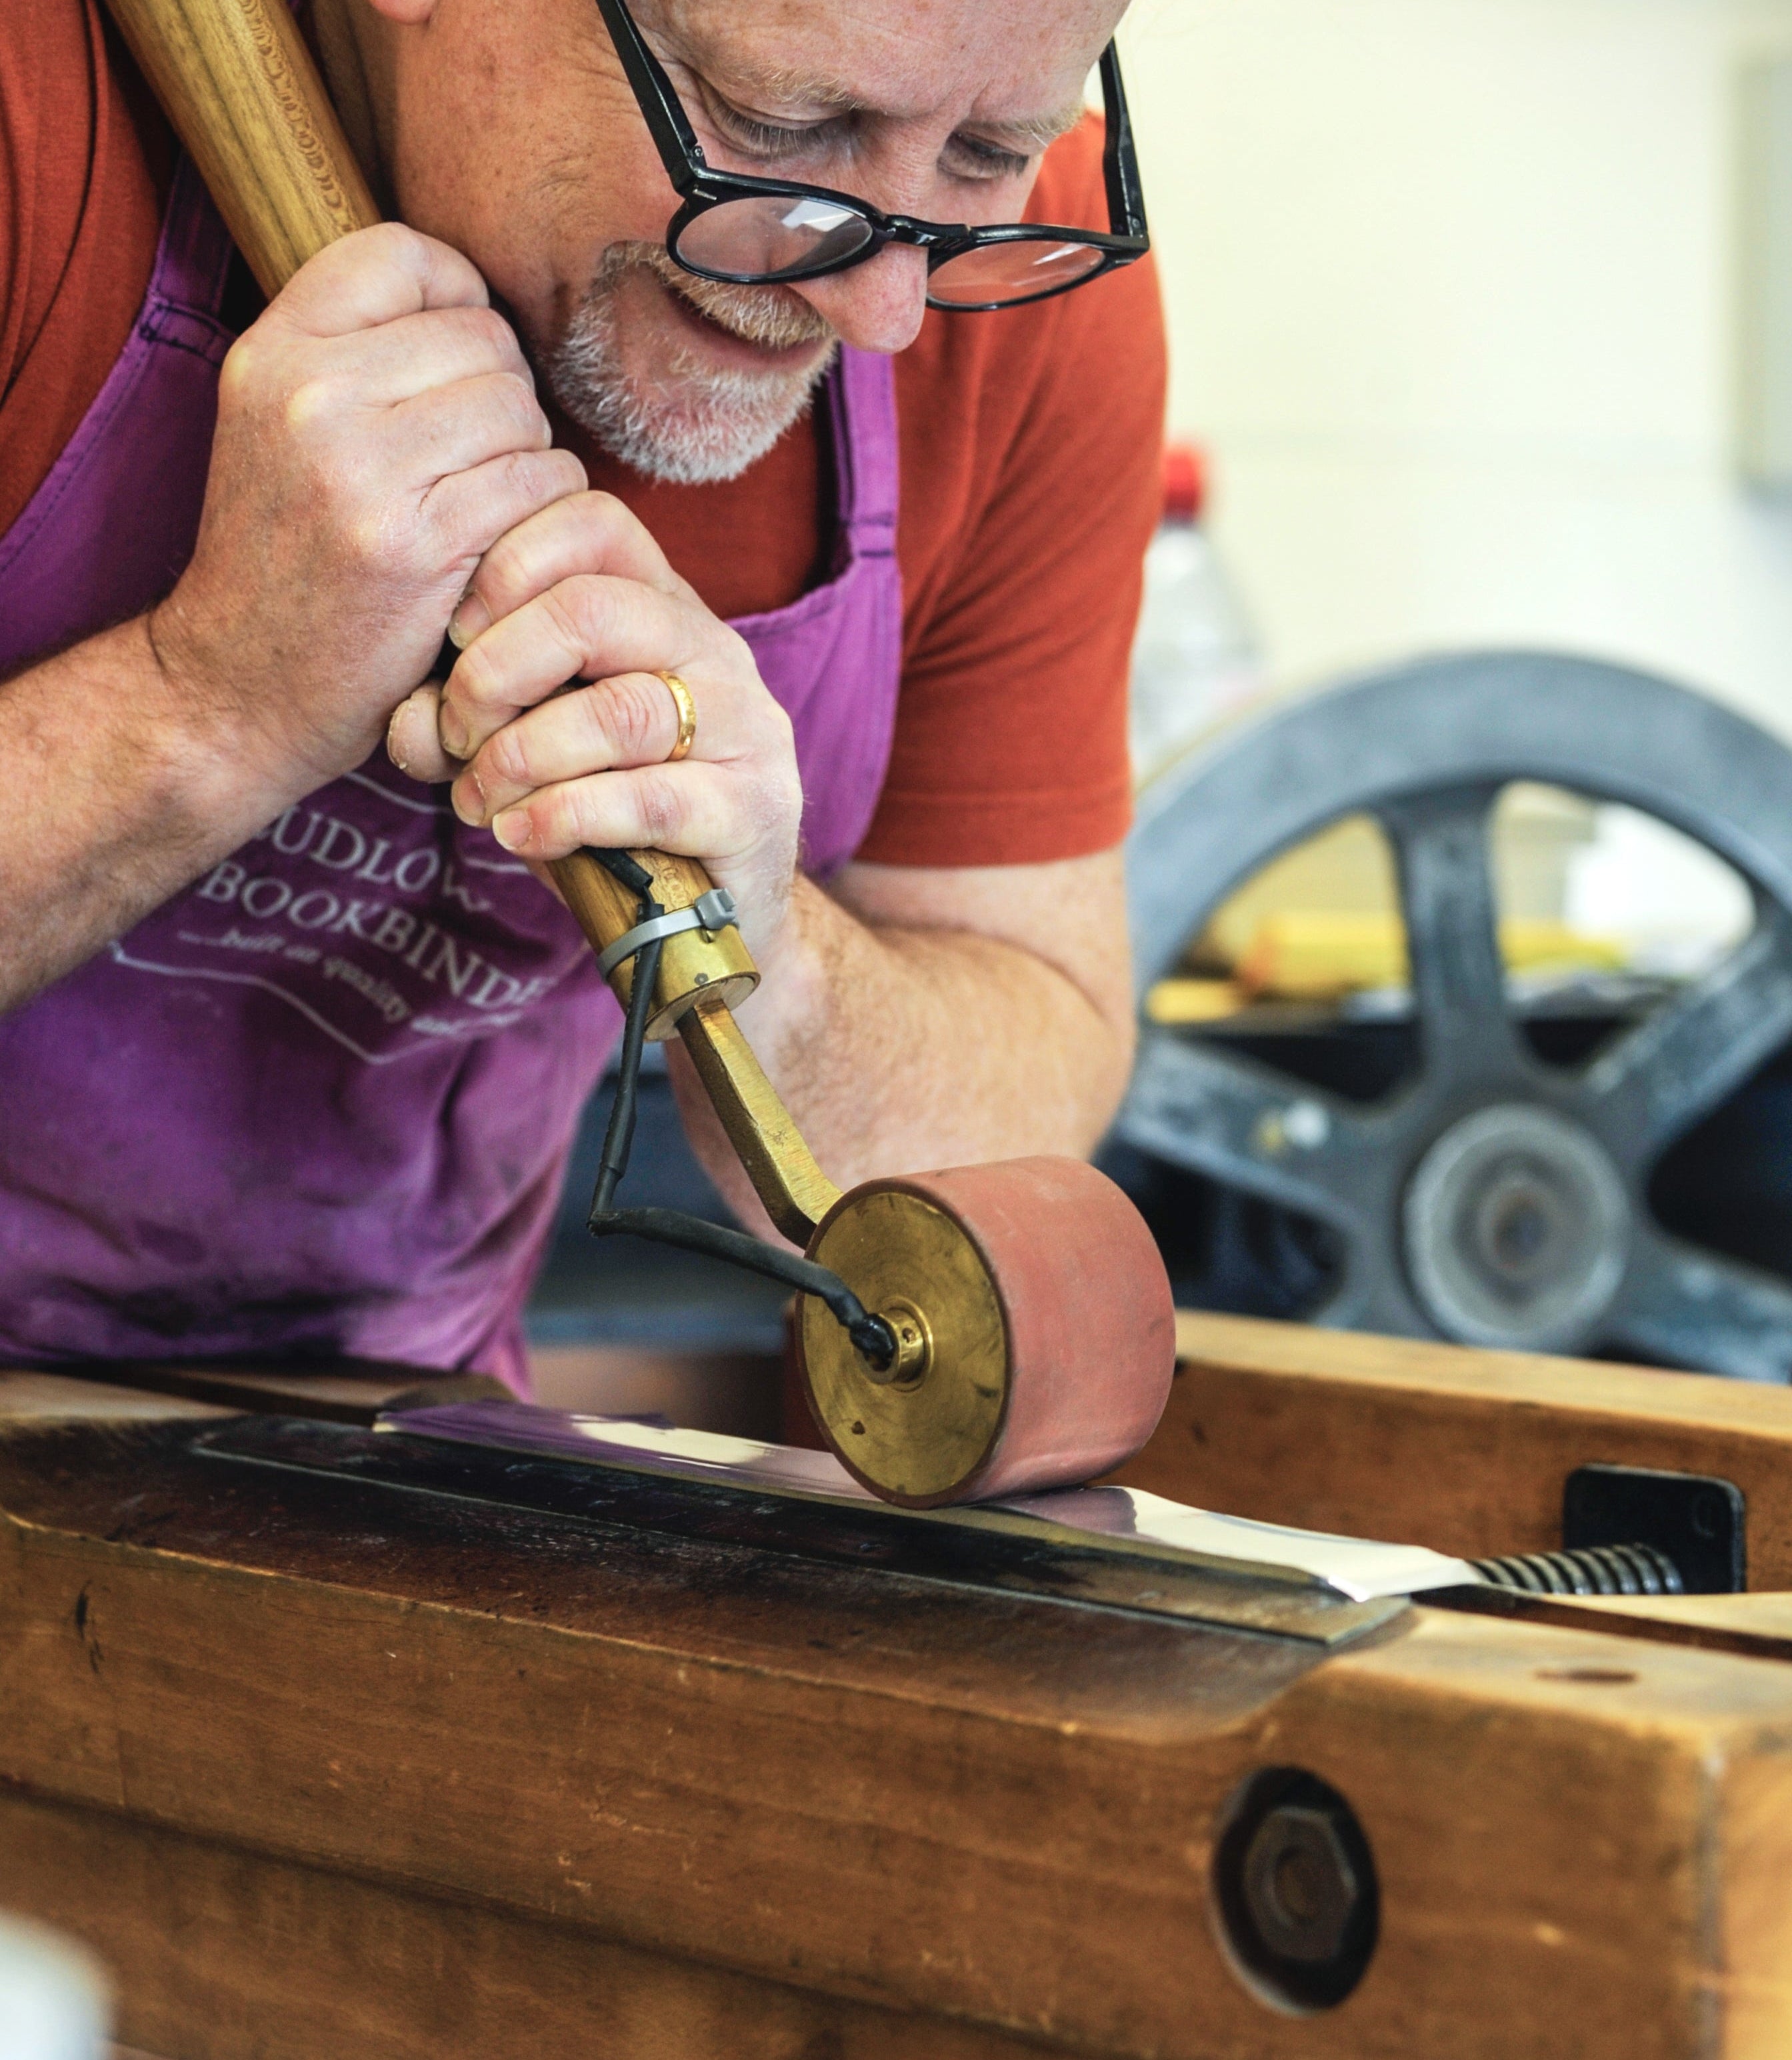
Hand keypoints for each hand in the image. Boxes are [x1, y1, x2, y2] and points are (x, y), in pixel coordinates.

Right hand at [148, 225, 585, 798]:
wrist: (240, 685)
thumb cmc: (285, 555)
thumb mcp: (279, 426)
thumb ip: (358, 353)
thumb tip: (476, 298)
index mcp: (273, 352)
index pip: (404, 253)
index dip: (457, 294)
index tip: (460, 357)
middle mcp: (311, 395)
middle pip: (482, 336)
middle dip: (501, 394)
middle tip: (472, 459)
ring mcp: (365, 470)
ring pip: (520, 409)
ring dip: (528, 455)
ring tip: (483, 501)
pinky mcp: (420, 543)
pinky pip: (539, 483)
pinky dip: (542, 510)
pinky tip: (503, 541)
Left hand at [385, 492, 803, 952]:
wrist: (710, 908)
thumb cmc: (608, 809)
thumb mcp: (528, 743)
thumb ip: (465, 719)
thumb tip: (414, 725)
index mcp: (657, 605)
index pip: (591, 522)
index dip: (505, 565)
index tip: (454, 636)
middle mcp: (709, 647)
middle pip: (592, 609)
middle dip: (495, 672)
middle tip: (458, 732)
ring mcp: (742, 724)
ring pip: (618, 710)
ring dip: (522, 756)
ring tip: (480, 800)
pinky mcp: (752, 805)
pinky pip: (650, 799)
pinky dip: (564, 816)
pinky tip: (521, 834)